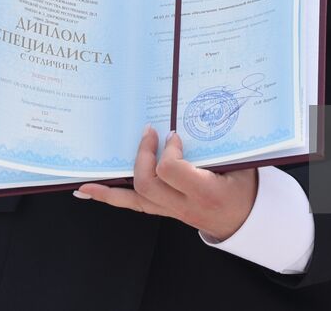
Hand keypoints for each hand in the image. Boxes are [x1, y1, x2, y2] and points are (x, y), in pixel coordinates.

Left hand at [76, 126, 258, 240]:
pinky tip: (86, 191)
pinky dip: (108, 197)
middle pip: (148, 183)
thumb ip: (219, 143)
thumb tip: (199, 111)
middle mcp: (184, 206)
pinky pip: (132, 205)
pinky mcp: (163, 210)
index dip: (168, 150)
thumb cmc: (243, 186)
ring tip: (91, 169)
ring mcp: (171, 211)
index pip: (172, 170)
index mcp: (206, 192)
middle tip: (149, 133)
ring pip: (135, 196)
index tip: (174, 135)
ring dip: (113, 180)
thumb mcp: (240, 163)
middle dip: (143, 154)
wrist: (244, 218)